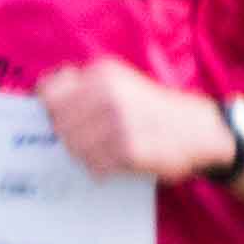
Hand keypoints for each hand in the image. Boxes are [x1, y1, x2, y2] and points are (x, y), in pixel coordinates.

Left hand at [35, 60, 221, 183]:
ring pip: (74, 148)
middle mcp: (107, 94)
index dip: (49, 109)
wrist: (199, 130)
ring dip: (86, 155)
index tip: (58, 118)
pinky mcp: (127, 150)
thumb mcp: (121, 83)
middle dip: (69, 136)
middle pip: (59, 124)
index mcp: (102, 74)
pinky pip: (95, 166)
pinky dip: (102, 169)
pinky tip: (118, 162)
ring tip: (106, 152)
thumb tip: (44, 98)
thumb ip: (86, 87)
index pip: (49, 91)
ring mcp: (117, 122)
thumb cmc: (154, 110)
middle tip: (91, 141)